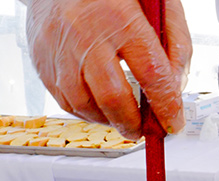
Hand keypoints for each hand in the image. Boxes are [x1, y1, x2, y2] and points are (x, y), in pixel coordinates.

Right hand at [25, 0, 191, 138]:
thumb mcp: (158, 4)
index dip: (165, 105)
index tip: (174, 123)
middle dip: (134, 124)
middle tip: (147, 131)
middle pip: (112, 96)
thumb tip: (176, 86)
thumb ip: (176, 43)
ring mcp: (59, 49)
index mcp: (119, 16)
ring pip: (85, 104)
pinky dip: (88, 113)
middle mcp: (85, 33)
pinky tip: (102, 109)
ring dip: (110, 121)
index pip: (150, 72)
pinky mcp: (42, 60)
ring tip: (125, 120)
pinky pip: (65, 101)